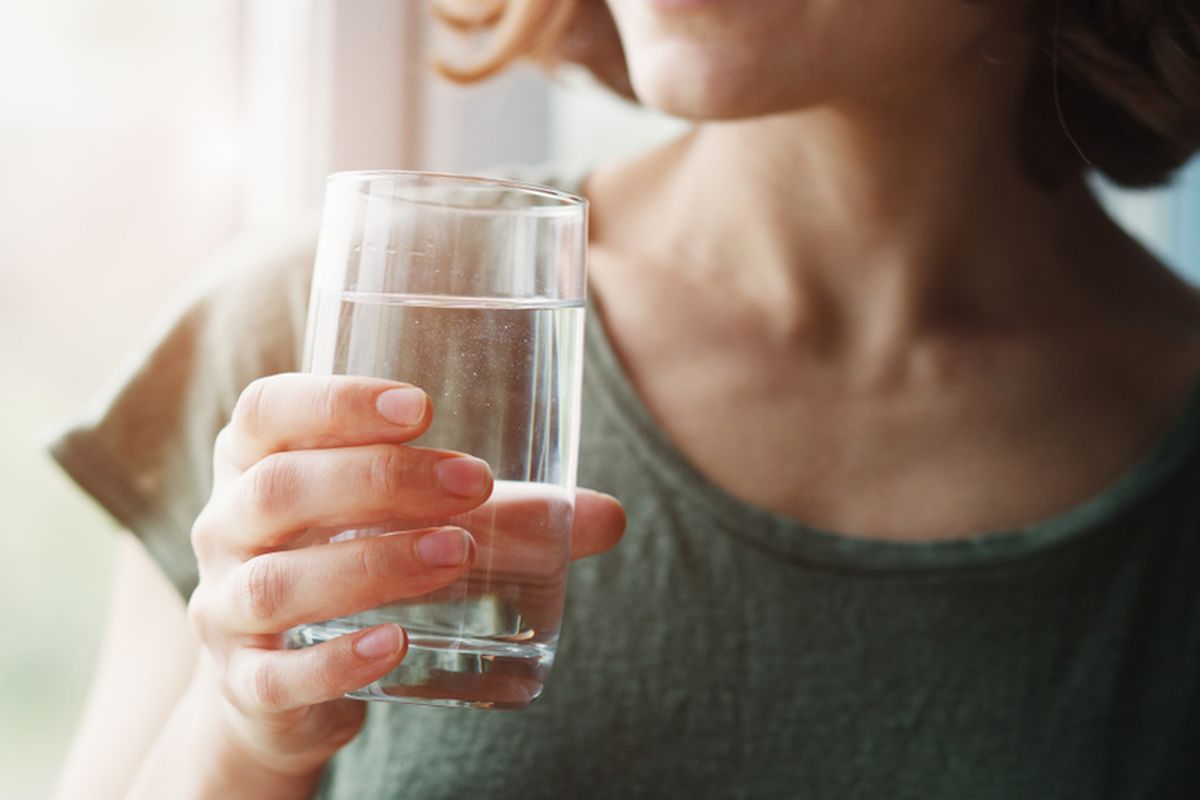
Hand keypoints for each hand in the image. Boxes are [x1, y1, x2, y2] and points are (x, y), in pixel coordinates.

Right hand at [185, 373, 625, 782]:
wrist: (283, 683)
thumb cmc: (354, 563)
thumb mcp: (414, 524)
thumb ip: (504, 516)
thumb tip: (608, 517)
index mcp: (256, 463)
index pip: (268, 410)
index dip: (334, 401)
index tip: (422, 406)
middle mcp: (226, 528)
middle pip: (277, 489)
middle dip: (378, 481)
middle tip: (471, 482)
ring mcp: (227, 610)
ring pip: (277, 582)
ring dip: (370, 564)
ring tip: (455, 554)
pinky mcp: (247, 684)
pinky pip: (277, 675)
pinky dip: (337, 661)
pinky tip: (397, 645)